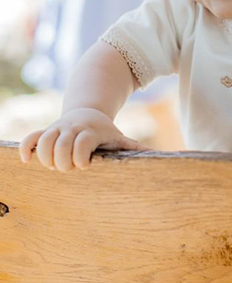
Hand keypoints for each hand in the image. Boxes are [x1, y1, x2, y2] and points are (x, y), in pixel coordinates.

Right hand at [19, 108, 149, 172]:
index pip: (82, 144)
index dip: (81, 158)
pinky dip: (26, 149)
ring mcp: (57, 128)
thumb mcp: (118, 138)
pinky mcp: (45, 131)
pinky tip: (28, 161)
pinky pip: (31, 138)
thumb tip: (154, 157)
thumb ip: (133, 148)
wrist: (87, 114)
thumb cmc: (104, 133)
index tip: (86, 165)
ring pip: (44, 141)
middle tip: (69, 167)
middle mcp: (73, 128)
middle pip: (61, 145)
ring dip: (46, 158)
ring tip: (54, 165)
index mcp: (91, 131)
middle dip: (63, 162)